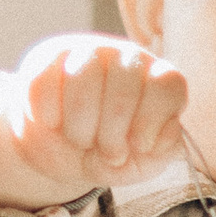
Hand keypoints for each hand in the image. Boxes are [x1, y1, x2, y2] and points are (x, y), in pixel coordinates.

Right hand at [0, 34, 189, 214]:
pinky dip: (48, 110)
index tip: (138, 146)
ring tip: (80, 140)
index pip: (167, 83)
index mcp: (156, 82)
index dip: (152, 119)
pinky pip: (46, 77)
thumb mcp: (139, 164)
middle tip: (107, 153)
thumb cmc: (106, 155)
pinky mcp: (52, 56)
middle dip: (113, 130)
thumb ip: (162, 150)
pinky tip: (53, 123)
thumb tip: (169, 128)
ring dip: (80, 121)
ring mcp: (89, 52)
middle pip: (126, 81)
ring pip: (85, 73)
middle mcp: (127, 58)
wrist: (59, 152)